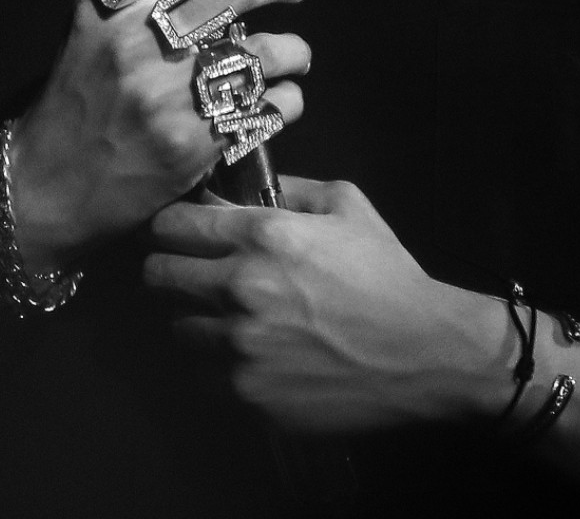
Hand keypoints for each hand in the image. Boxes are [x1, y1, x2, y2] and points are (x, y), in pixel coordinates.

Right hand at [9, 0, 309, 271]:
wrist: (49, 187)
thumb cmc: (74, 109)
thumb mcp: (88, 41)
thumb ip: (134, 5)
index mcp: (109, 11)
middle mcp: (139, 45)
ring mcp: (169, 96)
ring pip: (267, 51)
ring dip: (297, 49)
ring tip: (296, 57)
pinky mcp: (194, 144)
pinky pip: (269, 107)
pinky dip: (289, 101)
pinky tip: (282, 103)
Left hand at [144, 176, 507, 431]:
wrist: (423, 351)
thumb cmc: (386, 273)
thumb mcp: (347, 205)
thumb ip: (289, 187)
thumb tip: (240, 190)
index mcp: (263, 236)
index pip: (171, 226)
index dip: (169, 227)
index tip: (178, 233)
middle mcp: (239, 288)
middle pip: (157, 275)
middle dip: (170, 268)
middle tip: (193, 272)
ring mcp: (239, 346)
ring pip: (175, 327)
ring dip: (194, 317)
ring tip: (227, 316)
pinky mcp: (247, 392)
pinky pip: (202, 372)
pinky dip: (215, 360)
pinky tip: (248, 352)